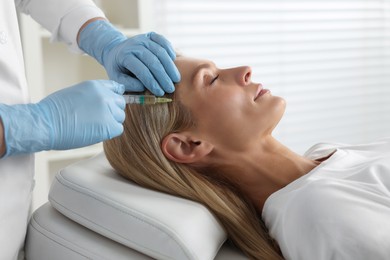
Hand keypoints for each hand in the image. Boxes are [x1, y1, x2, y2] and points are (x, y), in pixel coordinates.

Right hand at [0, 80, 124, 156]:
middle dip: (112, 111)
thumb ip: (92, 95)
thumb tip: (101, 102)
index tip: (110, 103)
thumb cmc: (53, 111)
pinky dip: (109, 132)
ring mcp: (108, 110)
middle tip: (97, 119)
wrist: (45, 123)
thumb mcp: (76, 92)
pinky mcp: (109, 126)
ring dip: (111, 122)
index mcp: (95, 85)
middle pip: (120, 104)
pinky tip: (96, 133)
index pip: (116, 88)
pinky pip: (118, 129)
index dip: (113, 97)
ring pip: (120, 117)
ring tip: (93, 126)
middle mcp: (105, 95)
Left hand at [78, 20, 179, 95]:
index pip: (141, 70)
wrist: (116, 50)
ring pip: (161, 52)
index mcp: (124, 56)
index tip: (160, 93)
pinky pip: (163, 41)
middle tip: (170, 89)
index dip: (152, 82)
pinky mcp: (150, 35)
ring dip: (170, 67)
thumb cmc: (118, 68)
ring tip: (176, 79)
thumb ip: (128, 84)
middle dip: (163, 77)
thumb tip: (143, 86)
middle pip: (153, 61)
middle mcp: (134, 45)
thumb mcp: (116, 79)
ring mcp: (143, 38)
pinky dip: (170, 50)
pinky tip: (174, 62)